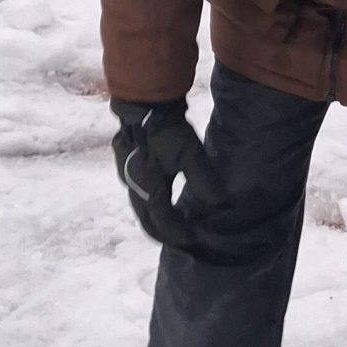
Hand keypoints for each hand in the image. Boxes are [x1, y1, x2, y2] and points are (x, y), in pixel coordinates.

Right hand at [109, 99, 227, 248]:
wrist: (142, 105)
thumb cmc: (167, 132)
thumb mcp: (192, 156)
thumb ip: (206, 183)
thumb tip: (222, 205)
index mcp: (148, 191)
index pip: (163, 223)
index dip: (178, 234)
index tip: (192, 241)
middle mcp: (133, 188)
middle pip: (147, 221)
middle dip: (163, 233)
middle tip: (180, 240)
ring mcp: (125, 176)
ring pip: (140, 208)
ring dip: (155, 220)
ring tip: (171, 224)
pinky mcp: (124, 164)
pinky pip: (137, 195)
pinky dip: (149, 205)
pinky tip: (159, 199)